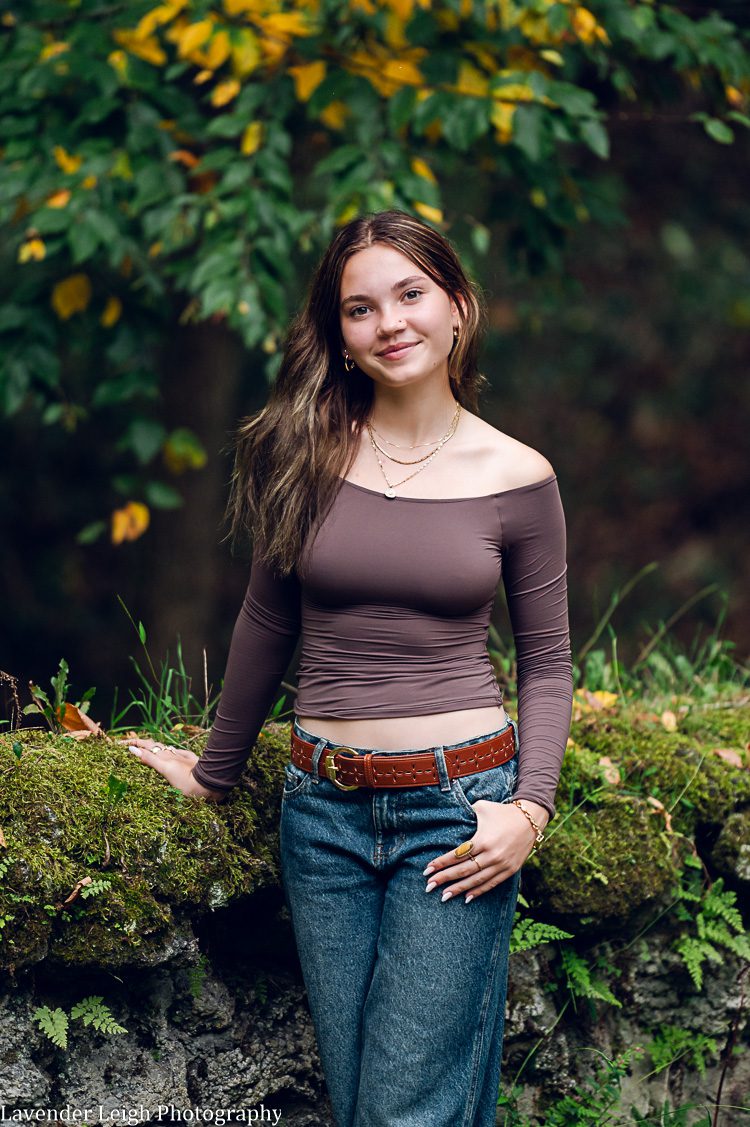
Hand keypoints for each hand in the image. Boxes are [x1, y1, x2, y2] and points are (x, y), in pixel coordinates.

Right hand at [121, 734, 226, 801]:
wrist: (208, 784)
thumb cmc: (186, 782)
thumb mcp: (165, 769)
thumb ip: (150, 759)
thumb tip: (133, 749)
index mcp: (165, 757)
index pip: (147, 746)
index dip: (135, 744)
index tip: (122, 744)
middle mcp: (173, 755)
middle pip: (155, 747)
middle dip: (143, 745)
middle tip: (131, 744)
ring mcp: (182, 758)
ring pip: (165, 750)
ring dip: (155, 749)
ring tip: (146, 750)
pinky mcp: (190, 761)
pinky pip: (177, 754)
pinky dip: (168, 753)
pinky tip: (170, 753)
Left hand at [422, 799, 546, 904]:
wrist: (530, 819)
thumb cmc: (502, 812)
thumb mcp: (482, 808)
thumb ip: (466, 815)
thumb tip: (450, 818)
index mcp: (482, 839)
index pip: (457, 855)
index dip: (441, 863)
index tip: (427, 870)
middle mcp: (492, 854)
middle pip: (463, 870)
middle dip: (444, 879)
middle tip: (429, 886)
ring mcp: (501, 864)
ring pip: (476, 880)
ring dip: (459, 889)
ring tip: (444, 897)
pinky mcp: (510, 870)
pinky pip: (491, 884)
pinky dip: (478, 892)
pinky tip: (466, 898)